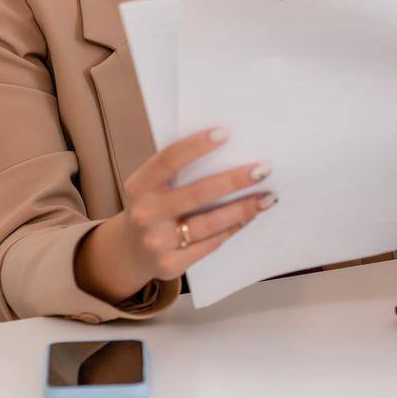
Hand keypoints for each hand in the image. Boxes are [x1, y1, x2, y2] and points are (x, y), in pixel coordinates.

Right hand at [74, 126, 275, 304]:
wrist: (130, 251)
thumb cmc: (153, 207)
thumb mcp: (152, 187)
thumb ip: (178, 171)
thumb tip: (230, 151)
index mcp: (139, 186)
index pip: (169, 160)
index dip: (197, 145)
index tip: (226, 132)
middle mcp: (145, 214)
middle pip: (197, 193)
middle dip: (234, 180)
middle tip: (263, 170)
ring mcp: (157, 242)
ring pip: (210, 223)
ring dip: (243, 209)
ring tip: (267, 197)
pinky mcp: (171, 264)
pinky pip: (211, 244)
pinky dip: (233, 229)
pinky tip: (248, 217)